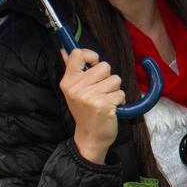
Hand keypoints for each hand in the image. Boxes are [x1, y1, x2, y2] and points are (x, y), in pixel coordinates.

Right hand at [60, 48, 124, 163]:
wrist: (90, 136)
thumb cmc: (85, 111)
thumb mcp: (73, 90)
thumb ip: (71, 69)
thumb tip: (65, 50)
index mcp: (68, 81)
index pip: (78, 54)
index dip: (91, 55)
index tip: (94, 64)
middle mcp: (76, 87)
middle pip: (105, 66)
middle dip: (108, 78)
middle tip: (100, 92)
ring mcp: (89, 96)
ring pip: (116, 79)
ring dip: (115, 90)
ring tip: (105, 100)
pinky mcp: (103, 105)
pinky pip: (121, 93)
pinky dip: (120, 100)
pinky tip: (110, 108)